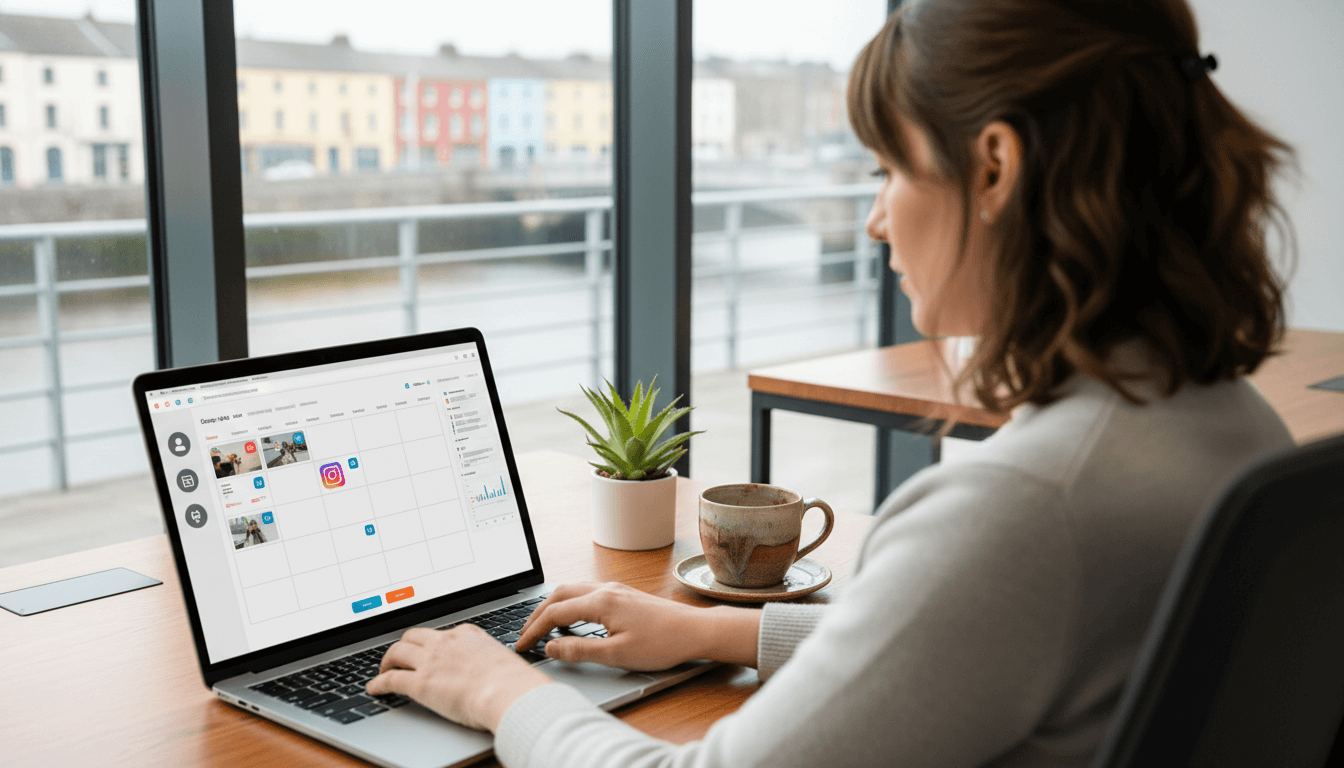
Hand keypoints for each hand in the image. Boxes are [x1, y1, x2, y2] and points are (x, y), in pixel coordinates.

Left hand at [366, 625, 552, 731]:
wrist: (509, 692)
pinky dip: (379, 683)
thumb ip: (488, 660)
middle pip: (413, 636)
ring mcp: (431, 661)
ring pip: (397, 652)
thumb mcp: (501, 660)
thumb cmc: (513, 681)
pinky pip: (391, 679)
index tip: (426, 650)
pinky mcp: (421, 684)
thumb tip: (489, 670)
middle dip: (403, 646)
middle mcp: (446, 642)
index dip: (429, 643)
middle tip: (399, 657)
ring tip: (383, 671)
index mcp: (467, 634)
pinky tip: (375, 689)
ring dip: (387, 661)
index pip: (440, 633)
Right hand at [516, 582, 760, 670]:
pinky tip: (572, 618)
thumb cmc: (662, 643)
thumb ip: (580, 650)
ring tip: (541, 626)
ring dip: (553, 606)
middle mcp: (606, 589)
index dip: (534, 630)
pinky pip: (586, 592)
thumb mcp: (617, 654)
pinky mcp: (624, 594)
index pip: (555, 613)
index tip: (522, 646)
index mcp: (601, 602)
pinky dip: (570, 603)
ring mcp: (615, 589)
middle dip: (537, 614)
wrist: (695, 631)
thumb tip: (551, 648)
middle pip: (559, 595)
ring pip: (573, 590)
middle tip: (524, 634)